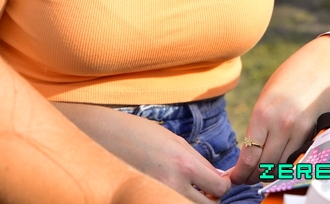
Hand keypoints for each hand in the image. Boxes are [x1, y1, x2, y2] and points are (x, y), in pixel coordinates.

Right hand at [54, 102, 230, 203]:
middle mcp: (173, 183)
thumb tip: (218, 179)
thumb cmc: (142, 133)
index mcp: (183, 162)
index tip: (221, 181)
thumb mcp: (174, 141)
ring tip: (190, 190)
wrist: (106, 137)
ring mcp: (158, 194)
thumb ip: (199, 162)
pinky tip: (174, 192)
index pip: (219, 187)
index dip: (224, 186)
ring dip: (195, 201)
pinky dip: (177, 201)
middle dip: (212, 199)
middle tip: (208, 191)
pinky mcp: (145, 199)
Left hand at [229, 37, 329, 185]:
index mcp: (263, 114)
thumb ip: (259, 125)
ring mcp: (298, 133)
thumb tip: (249, 152)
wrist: (319, 68)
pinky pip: (293, 159)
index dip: (240, 173)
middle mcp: (280, 126)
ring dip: (267, 173)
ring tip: (258, 173)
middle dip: (251, 176)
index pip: (249, 156)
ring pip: (279, 167)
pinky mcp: (311, 136)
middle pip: (263, 167)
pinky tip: (276, 162)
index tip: (233, 178)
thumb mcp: (265, 99)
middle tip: (244, 178)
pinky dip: (283, 164)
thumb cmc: (287, 79)